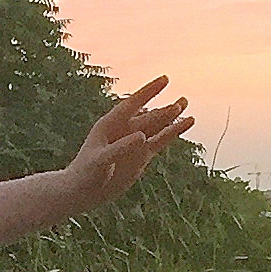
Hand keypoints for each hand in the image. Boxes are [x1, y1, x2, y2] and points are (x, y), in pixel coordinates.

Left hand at [66, 77, 192, 208]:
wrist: (83, 192)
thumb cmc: (85, 174)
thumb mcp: (101, 161)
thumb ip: (120, 148)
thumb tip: (143, 136)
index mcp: (110, 124)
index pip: (132, 104)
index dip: (148, 92)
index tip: (164, 79)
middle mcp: (124, 129)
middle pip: (148, 116)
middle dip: (164, 110)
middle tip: (181, 102)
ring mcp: (134, 141)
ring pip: (157, 125)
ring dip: (171, 116)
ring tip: (185, 103)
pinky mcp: (142, 154)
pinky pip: (161, 140)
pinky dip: (174, 132)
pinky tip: (187, 122)